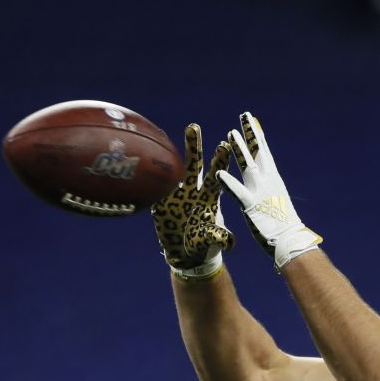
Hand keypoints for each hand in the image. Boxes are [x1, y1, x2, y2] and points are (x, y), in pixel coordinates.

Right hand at [151, 124, 233, 280]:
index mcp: (208, 198)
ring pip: (175, 169)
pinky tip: (149, 153)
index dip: (219, 162)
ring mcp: (176, 194)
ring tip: (175, 133)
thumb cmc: (203, 246)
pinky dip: (154, 171)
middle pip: (194, 165)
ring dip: (175, 152)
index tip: (224, 145)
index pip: (215, 177)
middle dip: (194, 146)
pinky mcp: (161, 200)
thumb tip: (230, 242)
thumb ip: (218, 238)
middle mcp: (193, 191)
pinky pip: (157, 183)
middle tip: (194, 126)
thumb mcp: (211, 242)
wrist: (184, 254)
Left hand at [216, 112, 321, 271]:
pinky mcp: (251, 205)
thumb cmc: (283, 224)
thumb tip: (269, 180)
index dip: (257, 136)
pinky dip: (229, 182)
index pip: (264, 152)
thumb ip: (269, 187)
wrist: (290, 240)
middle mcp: (268, 180)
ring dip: (239, 149)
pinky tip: (219, 173)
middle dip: (250, 133)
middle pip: (258, 152)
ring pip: (248, 165)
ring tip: (229, 133)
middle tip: (243, 115)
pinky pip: (237, 192)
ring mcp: (260, 191)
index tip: (252, 121)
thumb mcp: (276, 200)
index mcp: (273, 179)